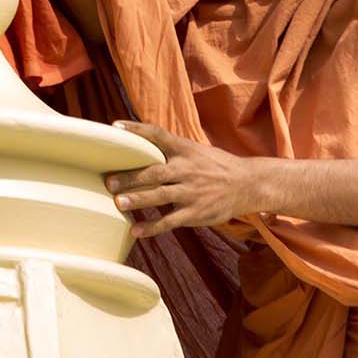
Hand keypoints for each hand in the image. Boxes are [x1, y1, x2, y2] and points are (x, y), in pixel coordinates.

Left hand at [105, 123, 272, 237]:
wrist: (249, 184)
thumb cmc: (217, 165)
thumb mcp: (197, 150)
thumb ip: (172, 149)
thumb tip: (141, 142)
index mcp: (185, 149)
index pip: (158, 134)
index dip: (136, 129)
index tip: (115, 127)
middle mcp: (187, 169)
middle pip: (154, 171)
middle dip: (131, 176)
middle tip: (108, 180)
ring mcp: (192, 192)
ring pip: (160, 195)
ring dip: (138, 199)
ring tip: (118, 203)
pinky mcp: (196, 213)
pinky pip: (170, 221)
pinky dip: (152, 227)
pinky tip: (136, 231)